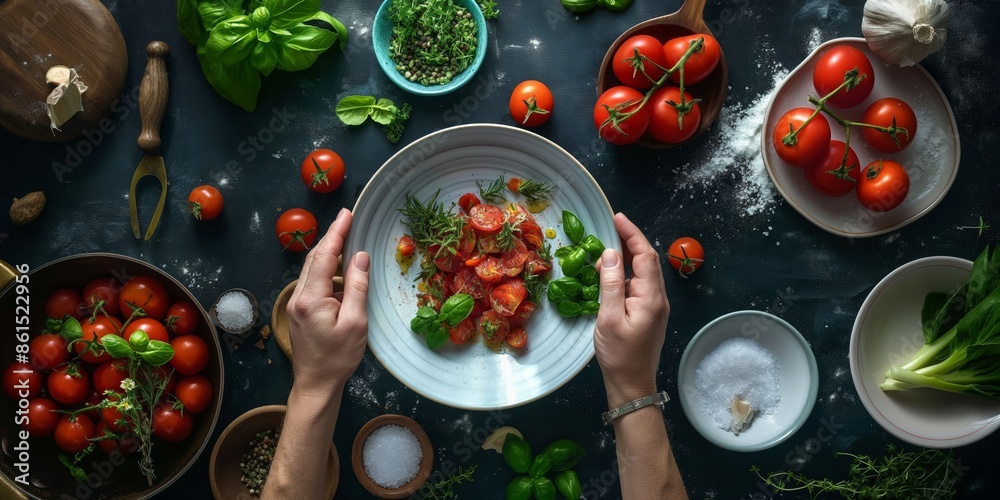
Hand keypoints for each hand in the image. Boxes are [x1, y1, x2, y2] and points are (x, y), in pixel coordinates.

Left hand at [285, 208, 369, 393]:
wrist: (316, 384)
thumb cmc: (338, 358)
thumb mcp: (356, 323)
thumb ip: (357, 287)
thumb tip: (360, 257)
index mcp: (311, 299)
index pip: (325, 257)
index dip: (337, 233)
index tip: (347, 214)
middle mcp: (299, 297)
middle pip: (314, 259)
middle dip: (331, 238)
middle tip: (348, 220)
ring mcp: (297, 304)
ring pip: (312, 269)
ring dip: (329, 254)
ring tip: (347, 240)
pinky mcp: (300, 311)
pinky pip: (313, 282)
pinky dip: (327, 270)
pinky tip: (341, 270)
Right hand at [594, 213, 669, 405]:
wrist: (632, 385)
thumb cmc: (619, 355)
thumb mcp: (609, 318)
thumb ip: (610, 284)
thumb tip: (609, 254)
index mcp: (651, 297)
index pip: (645, 255)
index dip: (632, 234)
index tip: (616, 217)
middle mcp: (658, 298)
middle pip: (647, 260)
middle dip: (630, 241)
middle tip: (609, 226)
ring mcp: (655, 306)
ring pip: (643, 272)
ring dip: (627, 257)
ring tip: (606, 247)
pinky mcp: (649, 314)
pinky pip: (639, 285)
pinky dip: (626, 273)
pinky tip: (611, 273)